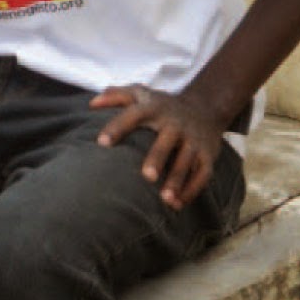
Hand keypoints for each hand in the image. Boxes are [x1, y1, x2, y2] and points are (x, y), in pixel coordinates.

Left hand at [90, 85, 224, 211]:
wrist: (206, 106)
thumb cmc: (162, 105)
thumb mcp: (141, 94)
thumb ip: (116, 96)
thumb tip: (92, 104)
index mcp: (155, 108)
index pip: (134, 115)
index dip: (117, 127)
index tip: (101, 142)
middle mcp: (175, 124)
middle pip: (166, 141)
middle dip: (158, 158)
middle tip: (147, 177)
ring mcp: (193, 140)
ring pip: (187, 161)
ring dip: (177, 180)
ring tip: (165, 200)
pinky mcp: (207, 155)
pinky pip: (202, 174)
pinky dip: (192, 190)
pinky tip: (177, 205)